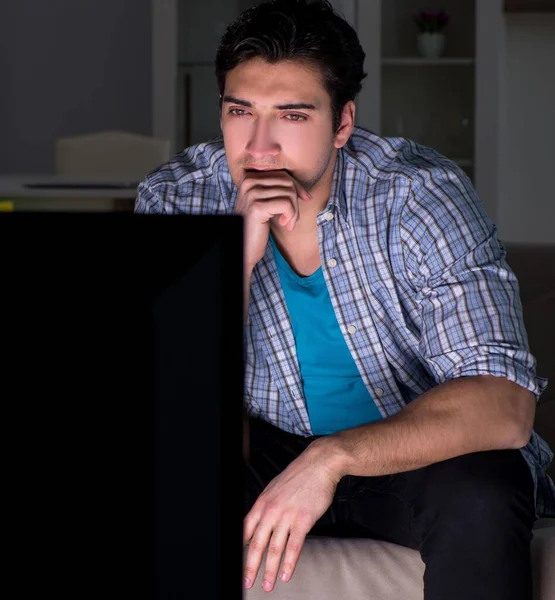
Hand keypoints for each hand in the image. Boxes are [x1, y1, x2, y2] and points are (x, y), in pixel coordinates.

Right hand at [234, 169, 311, 270]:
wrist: (243, 246)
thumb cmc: (256, 227)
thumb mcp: (266, 204)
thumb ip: (279, 193)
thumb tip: (306, 193)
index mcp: (250, 178)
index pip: (282, 174)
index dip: (297, 186)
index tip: (306, 199)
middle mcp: (249, 182)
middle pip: (287, 182)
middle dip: (296, 201)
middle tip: (293, 218)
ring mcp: (251, 194)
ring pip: (289, 193)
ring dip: (294, 211)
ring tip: (288, 224)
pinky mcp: (257, 207)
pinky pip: (286, 205)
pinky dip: (291, 216)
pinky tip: (284, 225)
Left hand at [243, 441, 339, 591]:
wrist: (318, 464)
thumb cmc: (298, 476)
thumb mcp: (273, 489)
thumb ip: (265, 507)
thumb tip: (258, 525)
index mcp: (262, 503)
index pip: (245, 531)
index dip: (240, 549)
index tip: (237, 564)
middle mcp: (271, 511)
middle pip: (257, 544)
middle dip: (250, 567)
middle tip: (248, 583)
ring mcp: (286, 516)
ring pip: (274, 549)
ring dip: (270, 570)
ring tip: (267, 585)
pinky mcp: (303, 520)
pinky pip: (294, 546)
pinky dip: (289, 563)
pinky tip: (285, 574)